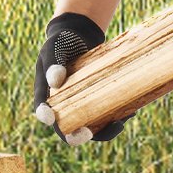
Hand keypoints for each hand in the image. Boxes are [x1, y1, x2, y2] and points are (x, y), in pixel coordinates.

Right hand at [33, 12, 123, 144]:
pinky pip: (105, 117)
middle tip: (86, 134)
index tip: (52, 120)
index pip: (44, 111)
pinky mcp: (96, 103)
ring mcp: (80, 106)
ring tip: (119, 123)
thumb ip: (53, 63)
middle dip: (76, 136)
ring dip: (103, 131)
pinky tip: (129, 112)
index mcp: (46, 95)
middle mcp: (61, 106)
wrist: (80, 36)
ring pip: (89, 127)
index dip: (48, 118)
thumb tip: (55, 81)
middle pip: (66, 129)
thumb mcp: (55, 48)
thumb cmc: (63, 42)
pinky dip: (116, 117)